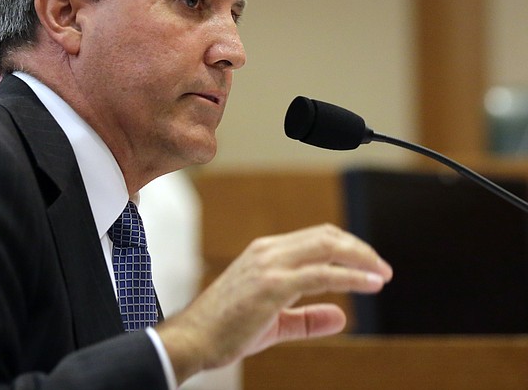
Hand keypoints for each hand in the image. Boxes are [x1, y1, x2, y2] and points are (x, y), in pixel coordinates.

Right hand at [155, 223, 392, 382]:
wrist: (193, 339)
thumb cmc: (225, 330)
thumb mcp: (274, 323)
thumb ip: (308, 319)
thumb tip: (343, 317)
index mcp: (264, 253)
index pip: (315, 237)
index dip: (347, 247)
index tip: (368, 265)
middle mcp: (267, 251)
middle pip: (325, 235)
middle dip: (359, 249)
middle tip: (382, 269)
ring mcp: (269, 265)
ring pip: (327, 247)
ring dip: (361, 259)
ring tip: (382, 275)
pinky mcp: (273, 285)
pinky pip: (322, 274)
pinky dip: (351, 277)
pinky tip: (370, 284)